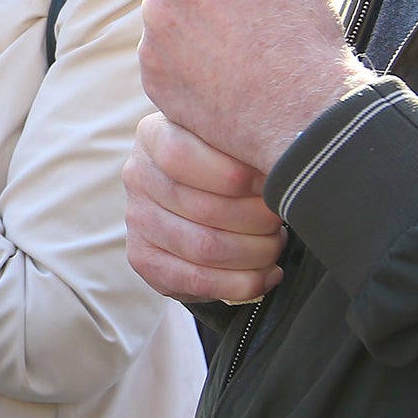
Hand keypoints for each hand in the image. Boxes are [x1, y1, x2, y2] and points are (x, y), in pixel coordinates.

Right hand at [126, 113, 286, 302]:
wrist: (201, 197)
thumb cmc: (229, 161)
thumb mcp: (230, 138)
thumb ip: (243, 140)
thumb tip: (280, 162)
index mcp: (155, 134)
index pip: (181, 157)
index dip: (233, 175)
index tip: (269, 181)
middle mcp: (138, 175)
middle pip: (202, 208)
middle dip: (256, 219)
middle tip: (281, 217)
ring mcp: (137, 220)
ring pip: (204, 247)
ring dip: (255, 252)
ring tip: (276, 244)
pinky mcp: (144, 259)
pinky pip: (196, 280)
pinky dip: (241, 282)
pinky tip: (266, 274)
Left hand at [139, 0, 372, 176]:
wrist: (303, 109)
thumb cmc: (302, 31)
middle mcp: (159, 3)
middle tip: (236, 19)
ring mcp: (153, 48)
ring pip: (168, 29)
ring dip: (191, 35)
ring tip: (236, 54)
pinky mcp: (155, 86)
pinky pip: (166, 66)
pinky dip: (188, 71)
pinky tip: (224, 79)